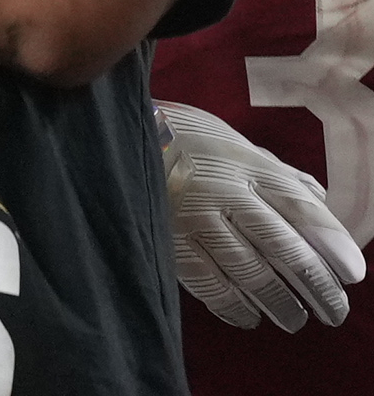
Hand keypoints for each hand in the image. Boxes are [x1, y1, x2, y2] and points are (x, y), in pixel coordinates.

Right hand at [165, 102, 363, 329]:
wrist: (107, 137)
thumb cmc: (179, 137)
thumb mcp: (231, 140)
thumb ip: (273, 170)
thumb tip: (316, 196)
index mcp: (244, 163)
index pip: (301, 207)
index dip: (332, 243)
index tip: (353, 273)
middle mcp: (224, 191)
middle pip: (285, 248)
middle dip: (317, 287)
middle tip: (334, 311)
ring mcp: (193, 218)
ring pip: (251, 273)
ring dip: (280, 304)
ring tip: (295, 319)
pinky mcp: (166, 240)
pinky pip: (208, 283)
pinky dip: (233, 306)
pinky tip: (248, 317)